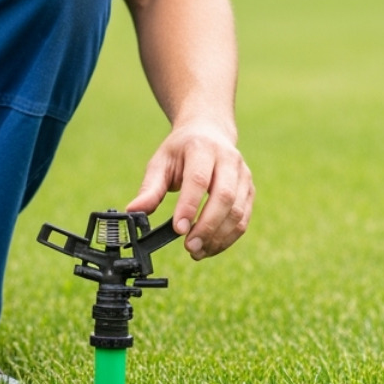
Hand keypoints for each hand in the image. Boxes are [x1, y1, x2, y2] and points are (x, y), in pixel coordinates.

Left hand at [125, 119, 252, 259]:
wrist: (209, 132)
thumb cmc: (181, 151)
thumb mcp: (161, 163)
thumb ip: (150, 188)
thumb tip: (133, 211)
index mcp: (202, 148)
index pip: (198, 179)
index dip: (189, 206)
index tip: (178, 229)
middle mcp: (228, 159)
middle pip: (224, 197)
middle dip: (207, 227)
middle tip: (189, 247)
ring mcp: (243, 175)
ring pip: (238, 212)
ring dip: (218, 237)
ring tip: (197, 251)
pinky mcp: (250, 190)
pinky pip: (243, 219)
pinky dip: (227, 238)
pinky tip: (210, 247)